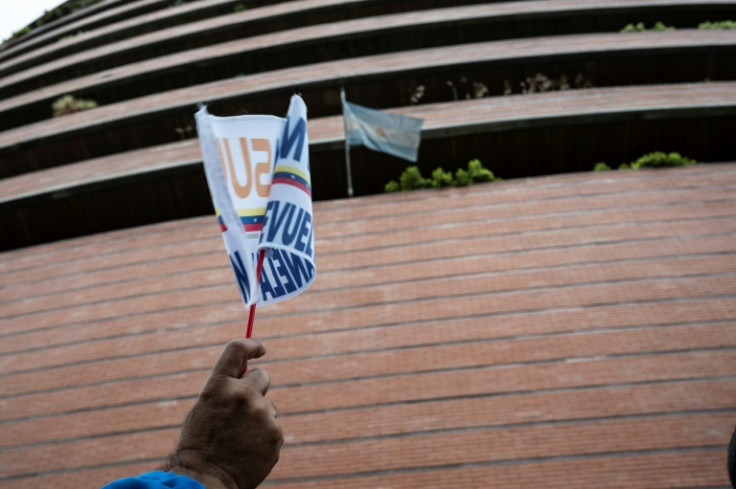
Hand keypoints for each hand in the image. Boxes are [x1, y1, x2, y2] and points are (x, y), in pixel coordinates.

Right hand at [163, 339, 282, 488]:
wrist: (204, 480)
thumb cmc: (200, 444)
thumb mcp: (205, 408)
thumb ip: (226, 388)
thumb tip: (248, 373)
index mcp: (219, 386)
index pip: (238, 350)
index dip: (251, 345)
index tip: (260, 349)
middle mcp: (242, 395)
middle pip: (263, 376)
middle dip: (256, 388)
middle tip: (244, 406)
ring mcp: (261, 414)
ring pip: (268, 407)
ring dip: (258, 417)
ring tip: (239, 438)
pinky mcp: (275, 433)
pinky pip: (273, 428)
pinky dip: (264, 437)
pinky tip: (248, 450)